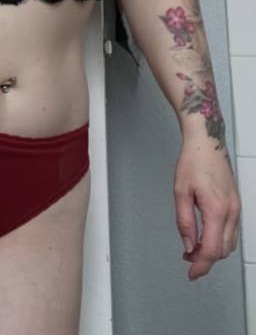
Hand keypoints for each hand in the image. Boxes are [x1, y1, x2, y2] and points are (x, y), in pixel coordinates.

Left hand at [174, 130, 240, 279]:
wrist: (207, 143)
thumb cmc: (193, 161)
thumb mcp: (180, 192)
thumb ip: (184, 222)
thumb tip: (188, 245)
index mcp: (216, 210)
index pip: (212, 250)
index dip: (201, 265)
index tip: (191, 273)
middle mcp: (231, 212)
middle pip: (223, 250)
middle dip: (205, 259)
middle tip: (187, 258)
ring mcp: (236, 208)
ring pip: (230, 243)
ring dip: (213, 250)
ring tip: (193, 248)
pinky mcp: (236, 204)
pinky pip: (232, 231)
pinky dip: (220, 240)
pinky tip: (206, 237)